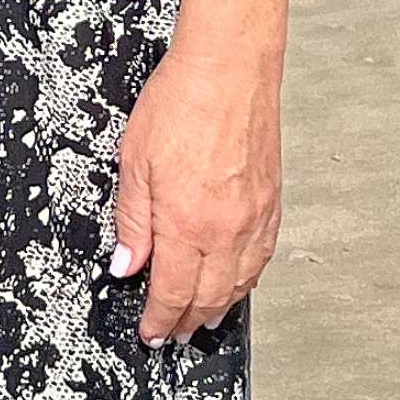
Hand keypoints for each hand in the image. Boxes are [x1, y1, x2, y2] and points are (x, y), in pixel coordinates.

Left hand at [110, 48, 280, 343]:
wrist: (230, 67)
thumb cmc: (181, 100)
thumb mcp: (134, 159)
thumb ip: (132, 219)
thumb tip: (126, 265)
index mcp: (186, 222)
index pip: (172, 292)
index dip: (159, 319)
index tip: (150, 331)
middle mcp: (226, 229)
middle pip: (208, 297)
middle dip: (186, 321)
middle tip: (171, 332)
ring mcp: (254, 219)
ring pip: (239, 284)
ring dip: (218, 307)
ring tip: (200, 317)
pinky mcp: (273, 203)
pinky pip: (261, 258)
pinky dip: (246, 279)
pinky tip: (236, 279)